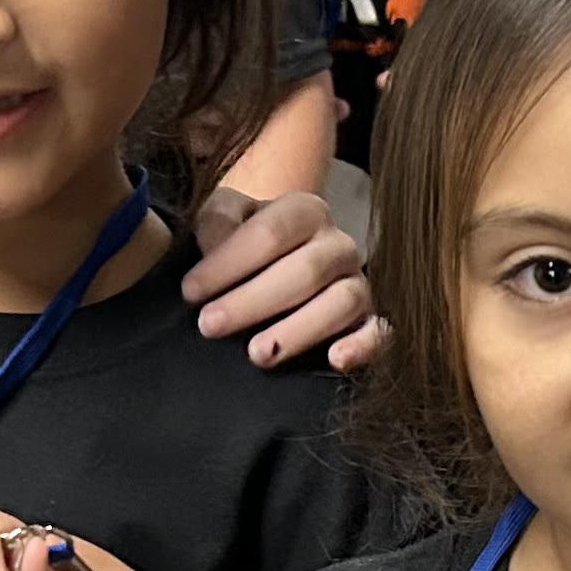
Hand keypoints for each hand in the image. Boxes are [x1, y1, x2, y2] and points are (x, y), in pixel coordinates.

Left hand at [183, 184, 385, 370]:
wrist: (273, 268)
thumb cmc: (242, 245)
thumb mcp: (223, 221)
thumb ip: (216, 224)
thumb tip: (216, 247)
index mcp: (305, 211)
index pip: (271, 232)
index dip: (229, 263)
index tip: (191, 291)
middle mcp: (338, 244)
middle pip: (304, 270)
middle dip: (253, 301)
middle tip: (210, 325)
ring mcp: (359, 282)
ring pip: (341, 303)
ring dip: (298, 330)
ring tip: (256, 354)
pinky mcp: (371, 320)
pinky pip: (380, 331)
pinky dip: (362, 346)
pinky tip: (335, 360)